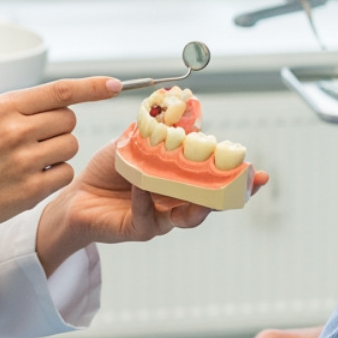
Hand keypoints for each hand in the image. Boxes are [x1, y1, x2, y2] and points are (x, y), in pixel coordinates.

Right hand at [0, 76, 120, 287]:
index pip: (59, 90)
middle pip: (68, 119)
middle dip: (59, 128)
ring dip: (59, 152)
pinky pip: (65, 174)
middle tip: (35, 140)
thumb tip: (62, 100)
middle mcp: (14, 130)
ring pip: (70, 146)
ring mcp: (23, 161)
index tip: (114, 84)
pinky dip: (55, 176)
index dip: (91, 86)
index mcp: (2, 107)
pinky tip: (30, 179)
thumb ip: (19, 109)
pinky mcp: (31, 189)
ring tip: (30, 160)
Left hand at [35, 138, 269, 275]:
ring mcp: (161, 218)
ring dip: (198, 204)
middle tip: (246, 184)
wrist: (76, 196)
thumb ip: (155, 130)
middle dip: (232, 194)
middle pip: (212, 202)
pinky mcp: (139, 229)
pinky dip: (145, 200)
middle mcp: (176, 202)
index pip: (215, 180)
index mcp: (180, 181)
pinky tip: (140, 186)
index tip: (260, 173)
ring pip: (189, 217)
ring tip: (204, 194)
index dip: (238, 178)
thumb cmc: (107, 170)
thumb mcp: (132, 143)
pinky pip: (148, 217)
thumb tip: (177, 107)